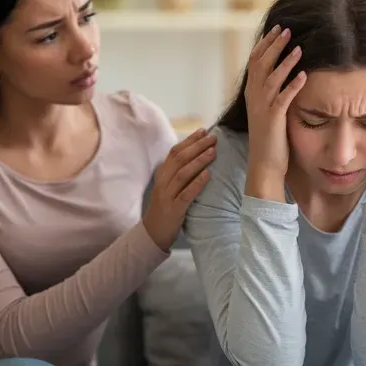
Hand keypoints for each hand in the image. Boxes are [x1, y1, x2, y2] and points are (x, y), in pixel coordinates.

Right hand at [143, 129, 216, 250]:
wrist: (153, 234)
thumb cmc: (165, 208)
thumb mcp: (168, 187)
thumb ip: (178, 173)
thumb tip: (197, 156)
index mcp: (162, 175)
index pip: (175, 152)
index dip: (189, 141)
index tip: (204, 131)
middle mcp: (163, 182)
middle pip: (179, 159)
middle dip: (197, 146)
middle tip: (213, 138)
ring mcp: (167, 196)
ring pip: (182, 174)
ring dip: (199, 161)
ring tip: (213, 152)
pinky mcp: (173, 210)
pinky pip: (186, 194)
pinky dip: (197, 184)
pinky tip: (208, 176)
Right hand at [243, 25, 307, 201]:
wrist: (264, 164)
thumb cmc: (270, 139)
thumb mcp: (268, 111)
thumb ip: (272, 93)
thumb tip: (283, 77)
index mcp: (252, 93)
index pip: (255, 62)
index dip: (265, 44)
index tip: (276, 30)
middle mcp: (254, 97)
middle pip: (261, 64)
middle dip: (274, 45)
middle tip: (287, 30)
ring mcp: (262, 108)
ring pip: (272, 78)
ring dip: (285, 61)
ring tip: (298, 47)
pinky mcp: (273, 119)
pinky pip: (283, 98)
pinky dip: (293, 85)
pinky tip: (303, 75)